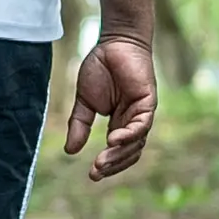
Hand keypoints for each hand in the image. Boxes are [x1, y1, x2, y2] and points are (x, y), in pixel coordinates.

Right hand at [67, 33, 156, 180]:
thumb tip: (70, 151)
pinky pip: (142, 125)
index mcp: (119, 123)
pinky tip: (112, 140)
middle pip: (129, 152)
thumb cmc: (101, 68)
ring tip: (101, 162)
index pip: (118, 152)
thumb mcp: (85, 101)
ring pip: (136, 143)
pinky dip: (129, 135)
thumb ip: (79, 125)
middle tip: (95, 172)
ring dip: (119, 154)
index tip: (92, 175)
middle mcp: (133, 122)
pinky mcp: (148, 102)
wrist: (113, 42)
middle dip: (113, 165)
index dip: (108, 164)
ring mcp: (142, 113)